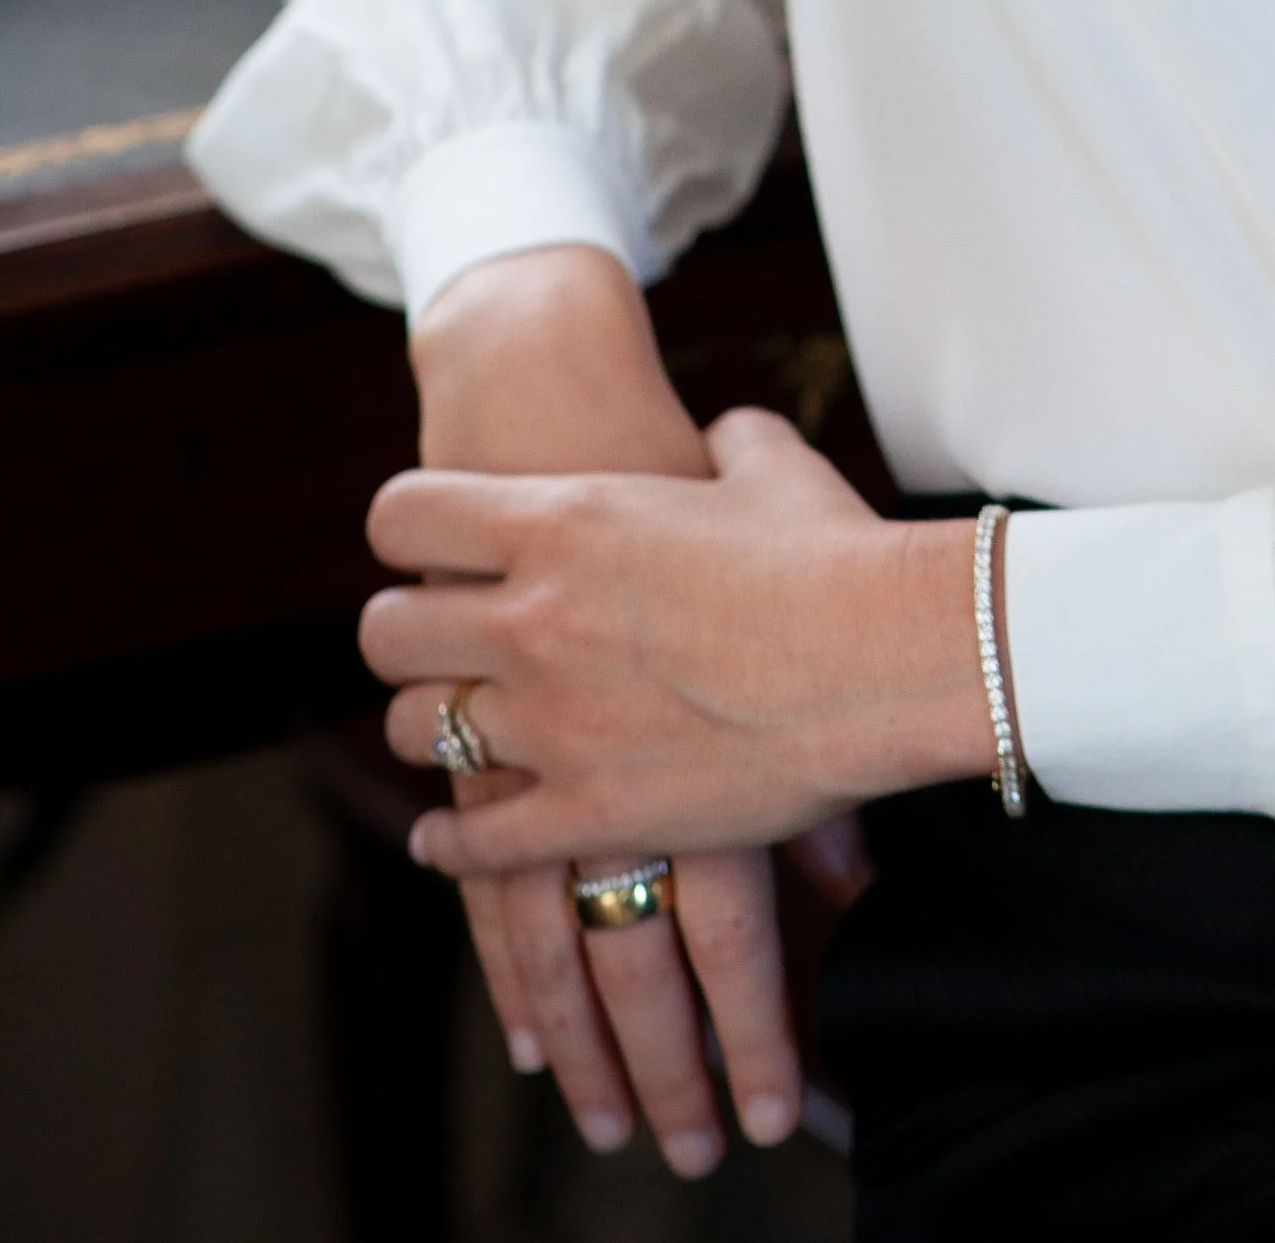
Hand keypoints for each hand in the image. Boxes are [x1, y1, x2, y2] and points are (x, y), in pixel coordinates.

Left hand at [402, 247, 804, 1173]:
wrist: (888, 658)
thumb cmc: (834, 551)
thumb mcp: (767, 462)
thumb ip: (724, 441)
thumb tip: (721, 434)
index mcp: (561, 521)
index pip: (403, 515)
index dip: (408, 528)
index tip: (431, 544)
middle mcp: (533, 619)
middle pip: (386, 631)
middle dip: (404, 634)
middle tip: (436, 641)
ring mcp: (552, 723)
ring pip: (413, 732)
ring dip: (430, 727)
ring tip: (454, 727)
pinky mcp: (586, 812)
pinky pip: (472, 840)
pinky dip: (451, 841)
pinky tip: (446, 835)